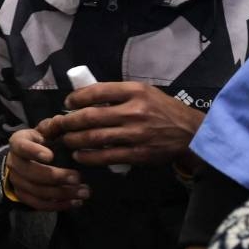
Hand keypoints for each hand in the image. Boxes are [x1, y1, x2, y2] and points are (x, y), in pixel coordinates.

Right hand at [5, 128, 89, 211]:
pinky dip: (57, 205)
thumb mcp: (46, 129)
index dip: (34, 152)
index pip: (22, 147)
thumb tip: (64, 120)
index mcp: (18, 142)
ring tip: (84, 192)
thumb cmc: (40, 140)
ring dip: (62, 193)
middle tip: (77, 178)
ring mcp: (17, 181)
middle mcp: (14, 162)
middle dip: (56, 177)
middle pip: (31, 173)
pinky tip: (75, 203)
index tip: (51, 156)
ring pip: (37, 191)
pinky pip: (39, 204)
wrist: (26, 157)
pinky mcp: (23, 195)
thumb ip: (55, 125)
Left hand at [51, 82, 203, 166]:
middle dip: (67, 122)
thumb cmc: (163, 110)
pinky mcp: (137, 154)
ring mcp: (135, 134)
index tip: (67, 103)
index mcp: (134, 91)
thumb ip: (119, 94)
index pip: (96, 91)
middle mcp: (133, 111)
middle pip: (89, 116)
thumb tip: (86, 98)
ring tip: (66, 141)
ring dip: (74, 140)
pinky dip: (88, 157)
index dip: (76, 98)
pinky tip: (79, 155)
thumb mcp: (144, 92)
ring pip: (94, 137)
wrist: (191, 133)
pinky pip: (105, 156)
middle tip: (57, 126)